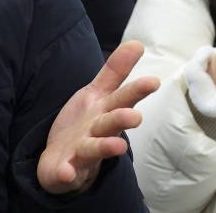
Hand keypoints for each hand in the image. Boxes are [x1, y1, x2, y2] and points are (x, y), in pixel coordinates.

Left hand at [37, 40, 159, 194]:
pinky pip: (66, 173)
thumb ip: (115, 71)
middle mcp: (98, 133)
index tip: (153, 81)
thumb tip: (138, 42)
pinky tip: (67, 171)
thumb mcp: (97, 94)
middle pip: (111, 123)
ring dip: (105, 147)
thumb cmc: (86, 125)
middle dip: (122, 119)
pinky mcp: (66, 170)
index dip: (137, 90)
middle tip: (135, 116)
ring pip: (94, 149)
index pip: (123, 98)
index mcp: (105, 112)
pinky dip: (67, 173)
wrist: (62, 162)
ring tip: (116, 146)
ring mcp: (82, 153)